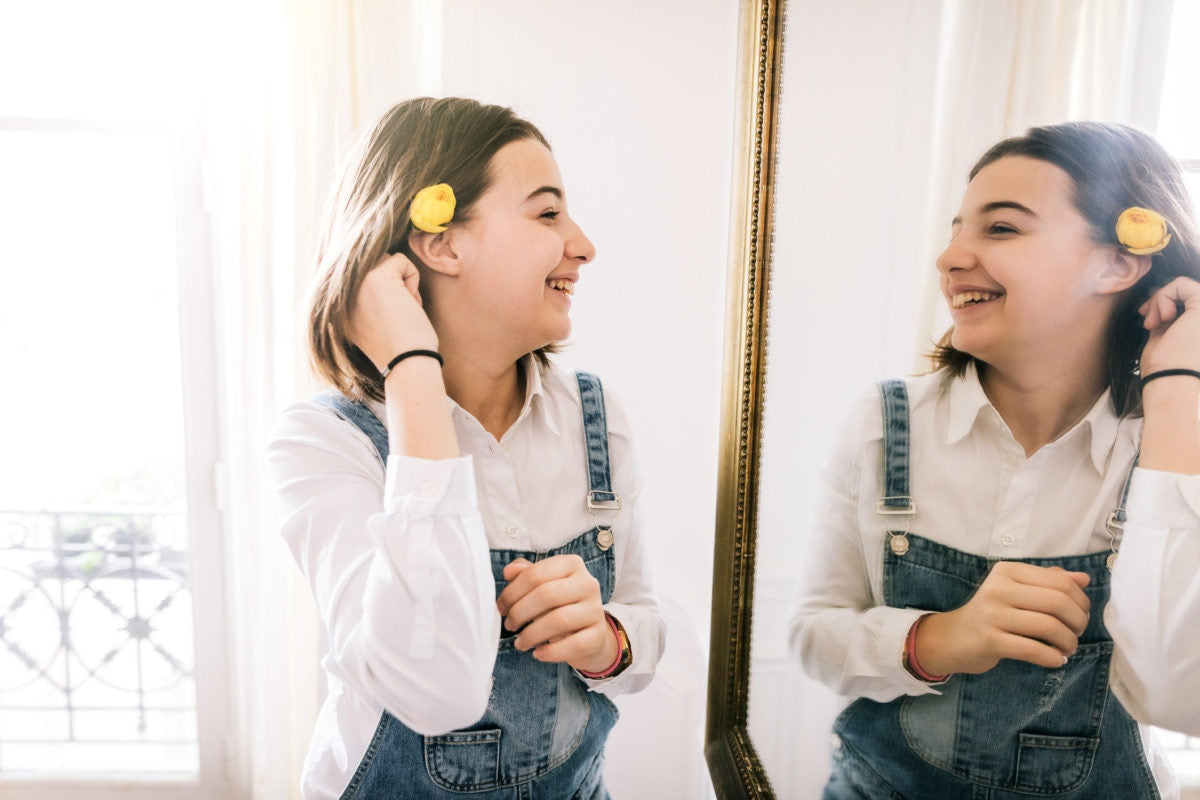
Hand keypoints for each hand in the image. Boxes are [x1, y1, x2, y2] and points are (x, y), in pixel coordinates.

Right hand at [345, 253, 437, 368]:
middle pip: (373, 263)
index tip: (389, 320)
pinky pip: (402, 260)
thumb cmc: (399, 349)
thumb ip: (363, 298)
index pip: (359, 274)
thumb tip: (379, 266)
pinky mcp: (376, 276)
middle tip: (398, 313)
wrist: (407, 364)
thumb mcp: (370, 323)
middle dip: (393, 283)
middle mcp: (339, 292)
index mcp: (335, 306)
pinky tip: (408, 306)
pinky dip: (413, 280)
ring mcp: (355, 282)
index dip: (384, 292)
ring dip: (402, 281)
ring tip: (402, 309)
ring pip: (386, 259)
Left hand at [495, 555, 618, 673]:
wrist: (590, 632)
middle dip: (520, 612)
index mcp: (572, 565)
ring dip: (532, 634)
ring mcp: (595, 610)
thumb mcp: (544, 585)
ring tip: (520, 642)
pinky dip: (551, 652)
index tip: (501, 607)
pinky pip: (573, 644)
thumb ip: (526, 574)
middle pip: (546, 595)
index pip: (536, 574)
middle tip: (509, 625)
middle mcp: (587, 584)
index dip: (512, 592)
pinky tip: (537, 653)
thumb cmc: (561, 605)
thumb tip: (509, 571)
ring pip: (559, 620)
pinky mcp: (598, 635)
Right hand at [915, 562, 1090, 675]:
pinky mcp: (990, 640)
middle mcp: (998, 588)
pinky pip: (1033, 649)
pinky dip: (1053, 657)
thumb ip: (1049, 582)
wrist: (954, 637)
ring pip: (1049, 626)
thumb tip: (1084, 579)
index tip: (1081, 615)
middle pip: (1057, 602)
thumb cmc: (992, 613)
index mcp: (1007, 571)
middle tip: (1077, 633)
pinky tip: (1057, 660)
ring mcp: (992, 614)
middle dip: (1078, 621)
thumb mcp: (1017, 590)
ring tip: (1068, 648)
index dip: (1080, 601)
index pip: (1060, 582)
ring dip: (1068, 641)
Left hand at [1138, 277, 1199, 374]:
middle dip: (1157, 301)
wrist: (1172, 380)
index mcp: (1198, 327)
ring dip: (1159, 301)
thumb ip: (1166, 316)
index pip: (1183, 302)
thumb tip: (1155, 296)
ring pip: (1182, 286)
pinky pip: (1182, 284)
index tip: (1147, 322)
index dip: (1162, 305)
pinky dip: (1163, 297)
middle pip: (1182, 293)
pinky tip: (1161, 318)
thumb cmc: (1166, 367)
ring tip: (1153, 324)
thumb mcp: (1165, 335)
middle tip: (1148, 323)